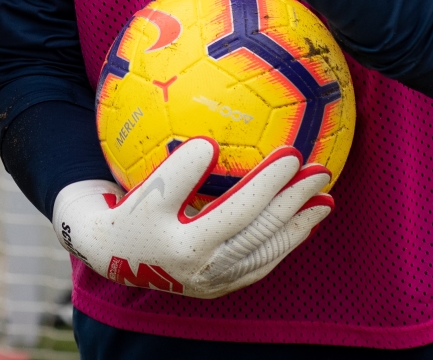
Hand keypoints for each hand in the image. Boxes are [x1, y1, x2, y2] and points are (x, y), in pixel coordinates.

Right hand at [52, 140, 332, 299]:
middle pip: (262, 232)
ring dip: (299, 225)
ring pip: (268, 253)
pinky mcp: (219, 286)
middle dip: (295, 200)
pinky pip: (260, 265)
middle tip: (321, 171)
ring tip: (325, 201)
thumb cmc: (125, 213)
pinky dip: (283, 244)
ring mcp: (216, 283)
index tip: (291, 154)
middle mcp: (208, 272)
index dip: (268, 182)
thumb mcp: (144, 191)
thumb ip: (177, 171)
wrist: (108, 254)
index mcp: (189, 248)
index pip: (240, 210)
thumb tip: (210, 145)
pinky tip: (299, 226)